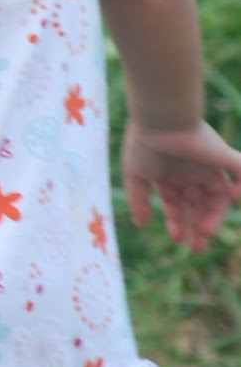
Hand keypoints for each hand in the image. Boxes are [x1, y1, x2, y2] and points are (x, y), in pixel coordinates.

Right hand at [122, 119, 240, 251]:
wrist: (159, 118)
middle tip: (197, 248)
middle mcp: (190, 172)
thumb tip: (141, 224)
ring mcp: (209, 165)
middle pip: (199, 205)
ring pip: (218, 197)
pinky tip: (235, 199)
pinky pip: (240, 172)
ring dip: (214, 217)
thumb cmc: (144, 144)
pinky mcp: (223, 156)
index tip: (177, 239)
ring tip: (206, 231)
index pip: (177, 204)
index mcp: (170, 175)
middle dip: (198, 227)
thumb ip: (139, 200)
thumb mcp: (135, 174)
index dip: (177, 223)